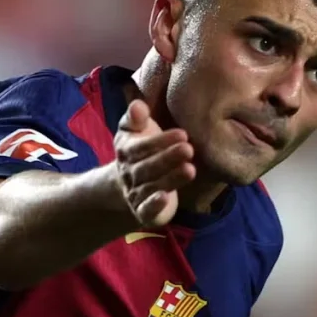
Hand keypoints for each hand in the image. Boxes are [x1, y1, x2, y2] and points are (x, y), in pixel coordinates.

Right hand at [112, 100, 195, 226]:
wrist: (129, 185)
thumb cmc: (140, 151)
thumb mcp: (134, 131)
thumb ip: (135, 118)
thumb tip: (137, 105)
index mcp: (127, 151)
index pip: (142, 147)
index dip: (160, 141)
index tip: (182, 134)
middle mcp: (130, 174)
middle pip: (148, 167)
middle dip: (168, 158)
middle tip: (188, 149)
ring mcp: (136, 193)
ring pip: (152, 186)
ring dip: (170, 179)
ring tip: (190, 169)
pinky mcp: (144, 212)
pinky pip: (146, 210)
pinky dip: (154, 205)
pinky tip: (165, 198)